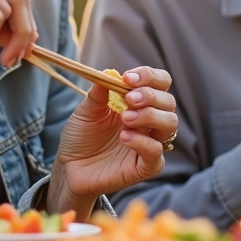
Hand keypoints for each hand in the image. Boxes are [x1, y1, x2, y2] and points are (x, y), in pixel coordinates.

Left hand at [47, 66, 177, 218]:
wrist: (69, 167)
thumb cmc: (81, 137)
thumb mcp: (86, 110)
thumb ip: (99, 92)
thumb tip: (109, 73)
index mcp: (139, 103)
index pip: (160, 83)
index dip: (150, 76)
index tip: (128, 78)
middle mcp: (149, 121)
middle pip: (168, 102)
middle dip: (151, 96)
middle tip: (129, 99)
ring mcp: (149, 143)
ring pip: (170, 124)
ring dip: (150, 116)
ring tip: (125, 118)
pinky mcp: (145, 167)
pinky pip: (156, 153)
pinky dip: (144, 142)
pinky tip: (124, 137)